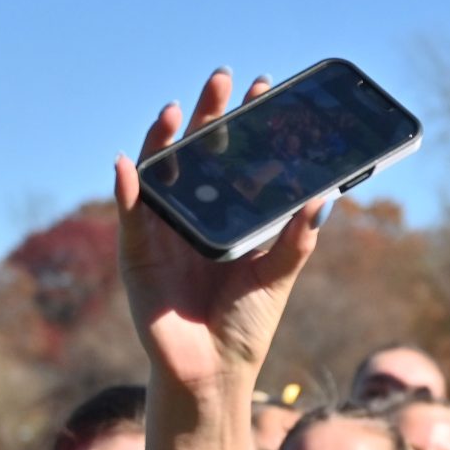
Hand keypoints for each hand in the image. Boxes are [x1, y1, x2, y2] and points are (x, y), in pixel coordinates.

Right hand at [114, 70, 323, 388]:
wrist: (215, 371)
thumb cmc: (246, 325)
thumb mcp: (278, 275)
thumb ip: (296, 238)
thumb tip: (323, 198)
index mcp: (226, 217)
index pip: (234, 158)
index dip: (244, 124)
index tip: (263, 88)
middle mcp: (191, 217)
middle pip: (197, 155)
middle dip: (208, 116)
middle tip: (223, 78)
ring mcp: (161, 233)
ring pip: (159, 175)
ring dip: (163, 140)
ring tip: (175, 109)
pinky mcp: (137, 256)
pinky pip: (130, 217)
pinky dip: (126, 190)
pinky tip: (128, 164)